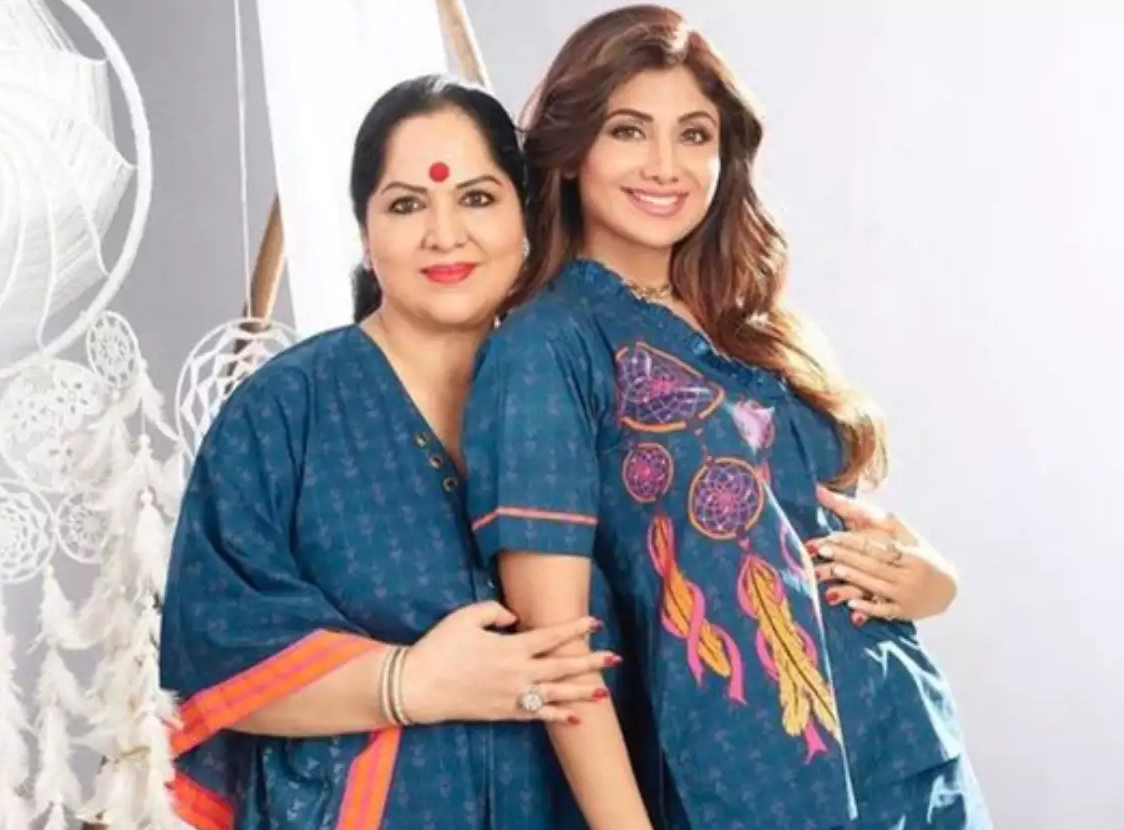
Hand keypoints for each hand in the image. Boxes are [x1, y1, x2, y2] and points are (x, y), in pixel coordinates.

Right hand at [400, 601, 618, 725]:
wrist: (419, 687)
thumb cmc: (440, 647)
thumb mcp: (465, 616)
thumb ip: (494, 610)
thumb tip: (514, 618)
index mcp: (511, 648)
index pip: (551, 636)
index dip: (574, 628)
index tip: (595, 621)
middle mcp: (518, 673)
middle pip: (562, 668)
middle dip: (590, 663)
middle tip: (615, 659)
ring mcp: (512, 696)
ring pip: (555, 695)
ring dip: (581, 694)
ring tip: (605, 693)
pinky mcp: (503, 713)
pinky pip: (537, 715)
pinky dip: (557, 717)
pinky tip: (575, 719)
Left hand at [809, 485, 957, 623]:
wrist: (948, 589)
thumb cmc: (925, 558)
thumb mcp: (913, 539)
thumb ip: (892, 525)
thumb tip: (875, 509)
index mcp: (911, 555)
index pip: (877, 547)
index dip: (853, 541)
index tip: (832, 536)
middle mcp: (909, 575)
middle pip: (872, 564)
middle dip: (846, 556)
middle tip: (823, 549)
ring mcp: (906, 594)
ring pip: (875, 585)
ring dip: (853, 578)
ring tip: (833, 569)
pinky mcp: (904, 612)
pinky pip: (883, 610)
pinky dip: (867, 607)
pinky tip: (850, 604)